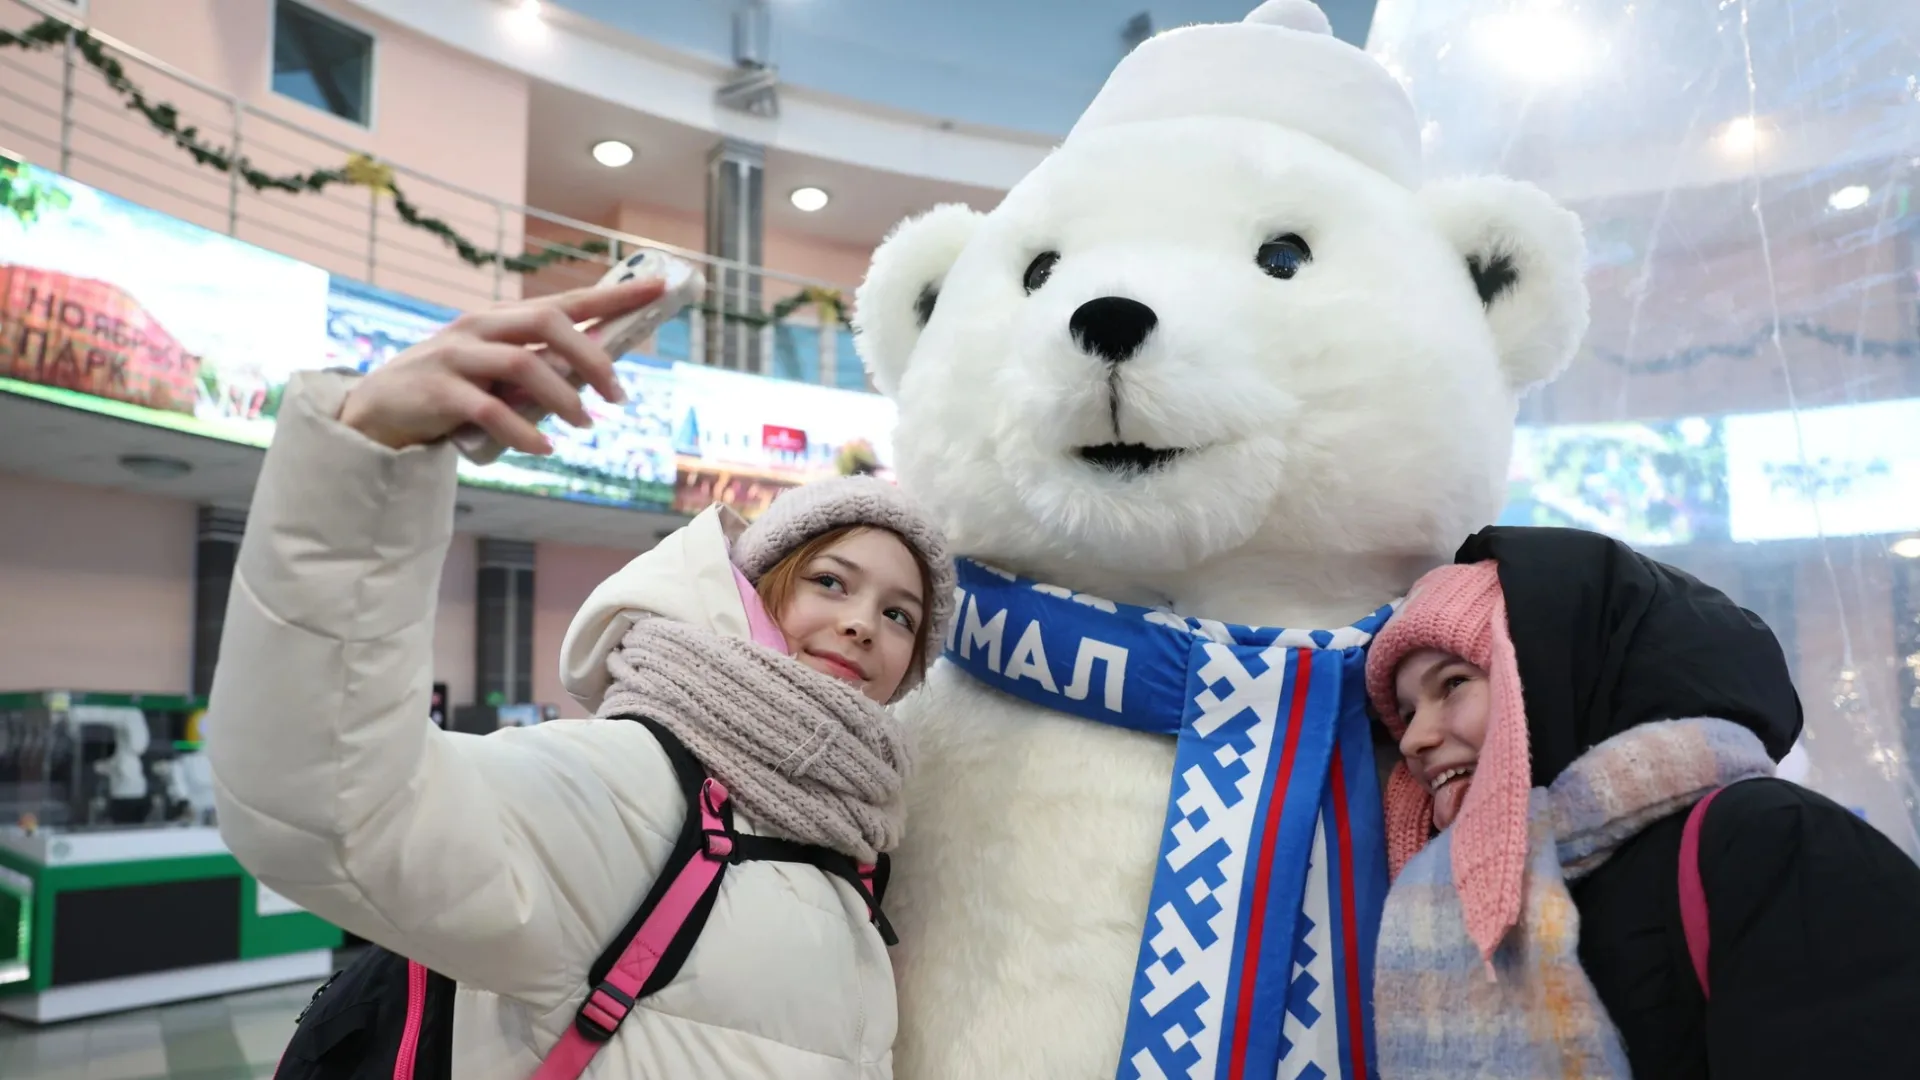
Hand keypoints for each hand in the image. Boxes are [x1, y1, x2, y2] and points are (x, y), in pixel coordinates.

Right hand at [336, 278, 666, 452]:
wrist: (376, 413)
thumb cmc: (449, 392)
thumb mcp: (495, 372)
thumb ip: (537, 367)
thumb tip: (596, 375)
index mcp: (500, 319)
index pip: (566, 299)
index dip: (614, 296)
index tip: (659, 289)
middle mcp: (479, 327)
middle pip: (548, 322)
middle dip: (593, 356)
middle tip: (619, 394)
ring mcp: (455, 357)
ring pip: (523, 364)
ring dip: (564, 398)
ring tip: (585, 425)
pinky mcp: (436, 394)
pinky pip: (488, 411)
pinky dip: (523, 431)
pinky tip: (544, 448)